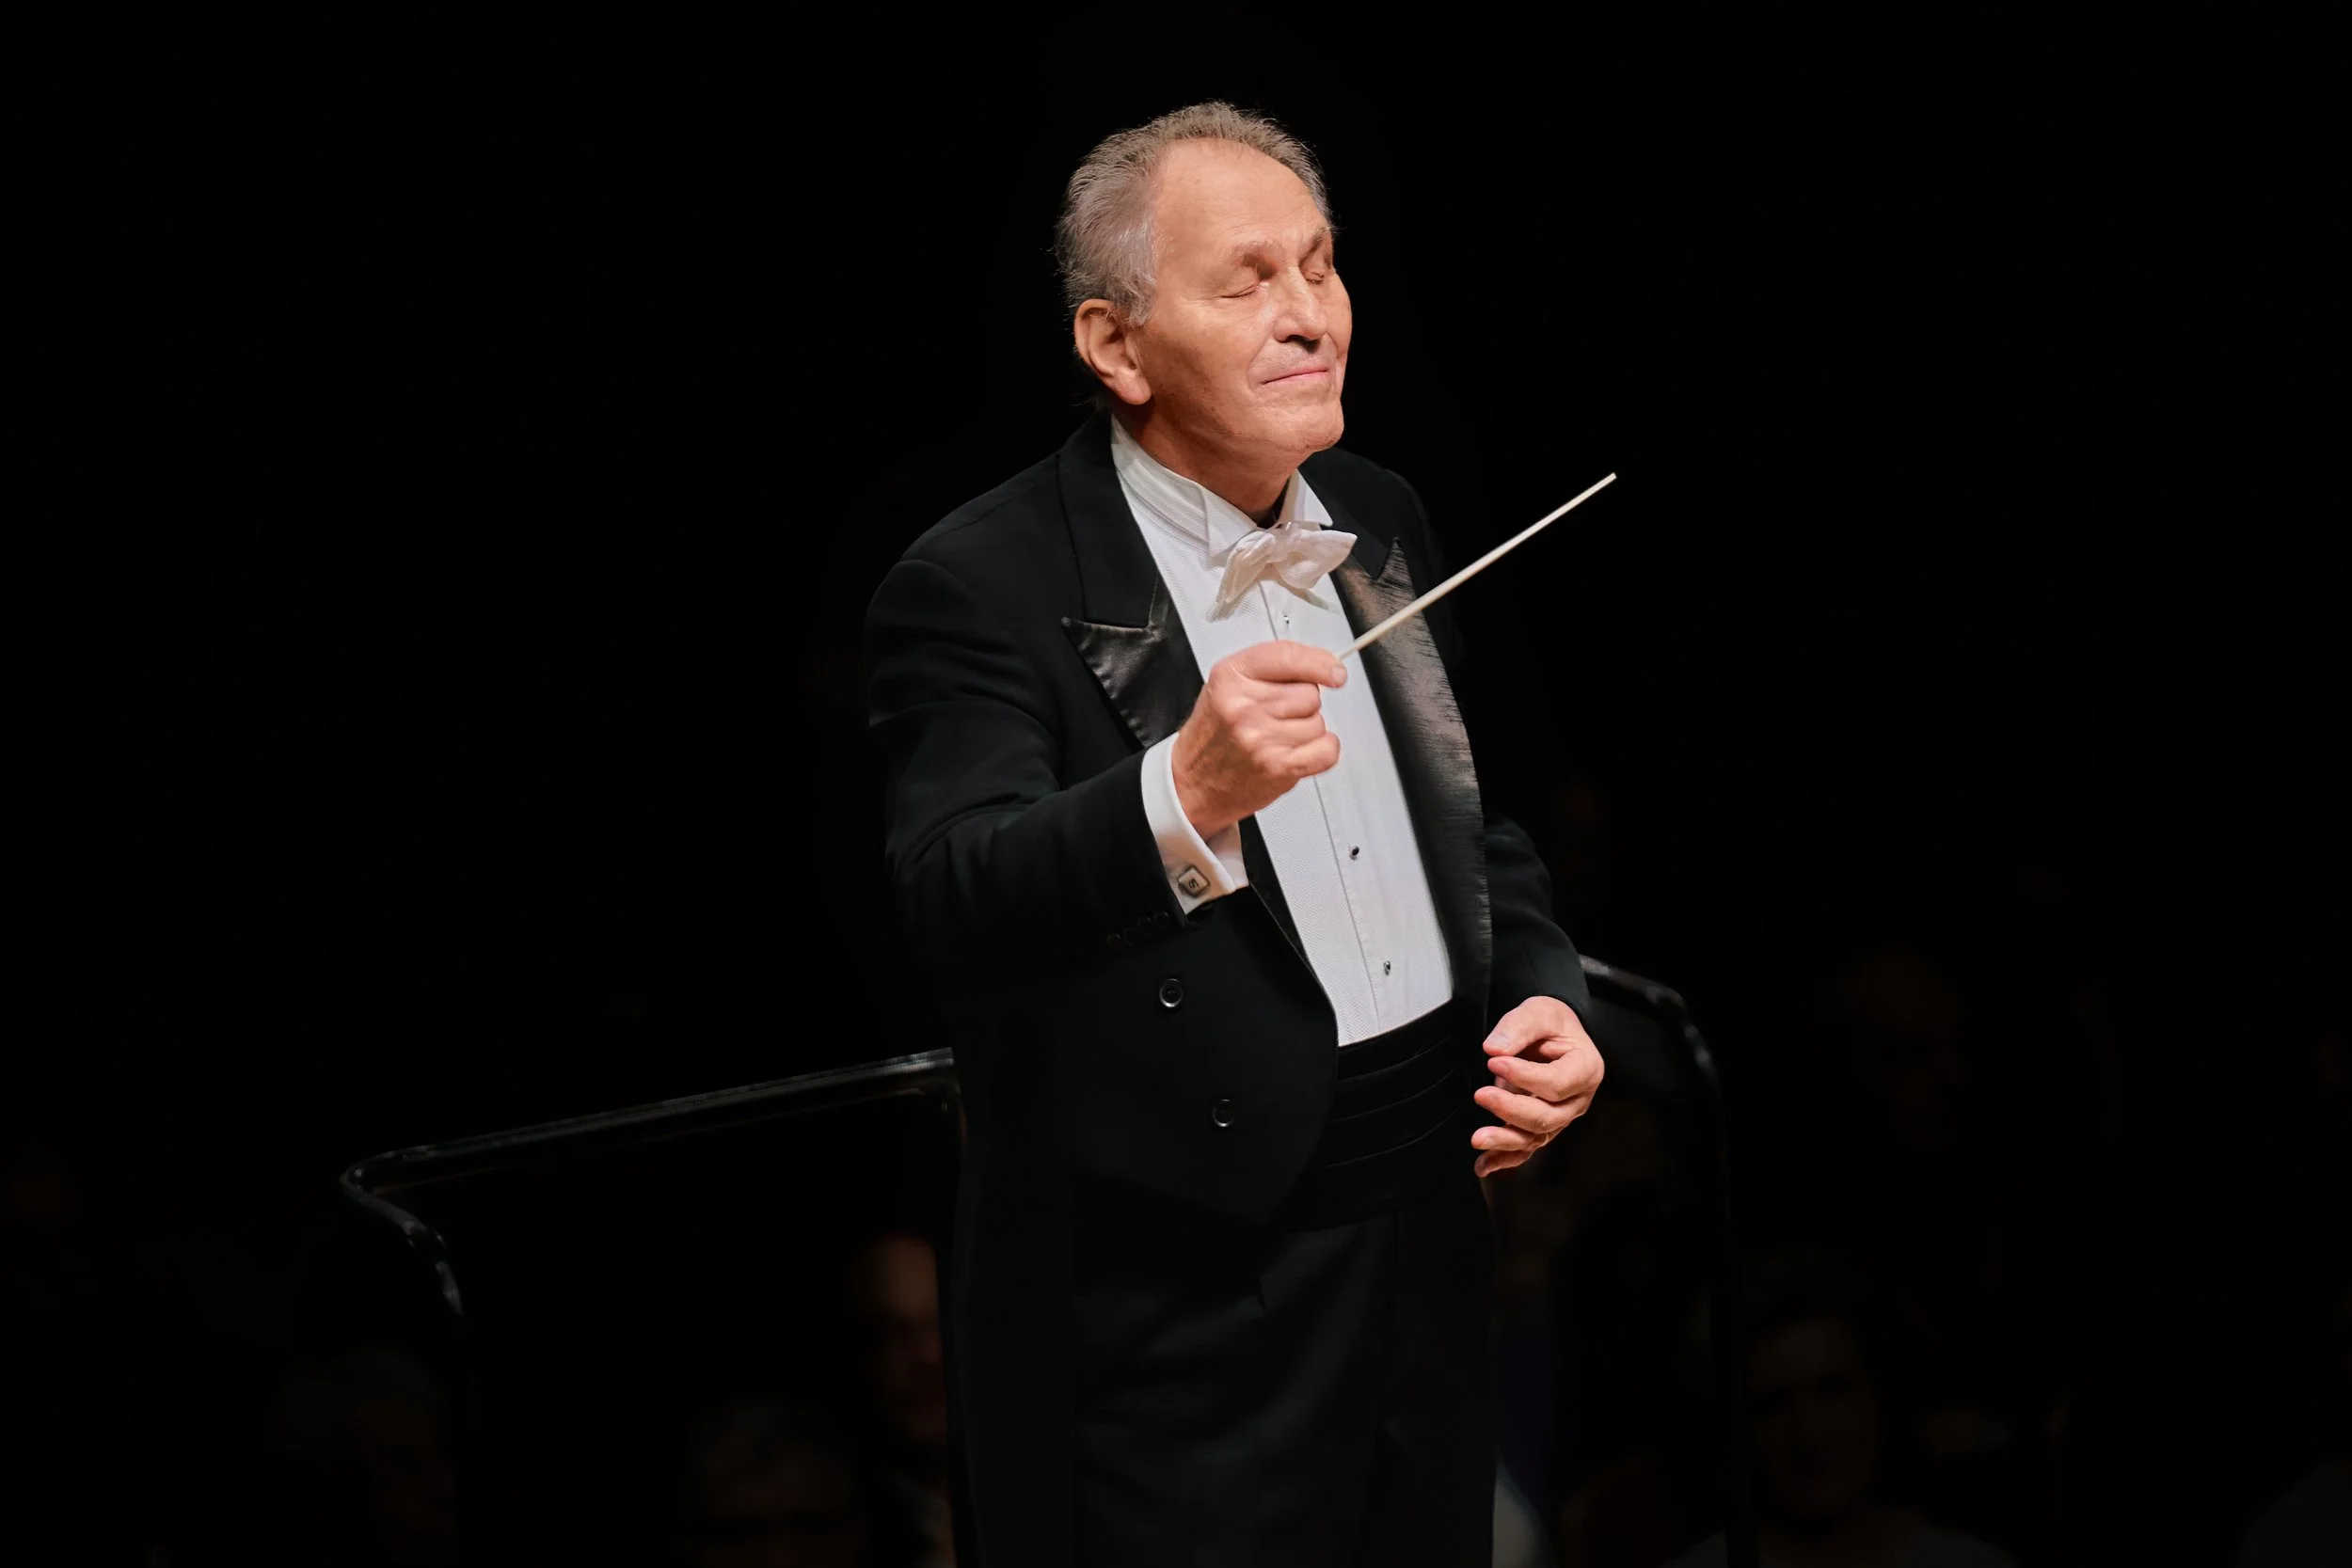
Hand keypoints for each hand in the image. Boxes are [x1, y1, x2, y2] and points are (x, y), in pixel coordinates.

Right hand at [1170, 640, 1345, 839]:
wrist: (1191, 781)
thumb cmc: (1213, 733)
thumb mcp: (1227, 685)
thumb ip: (1270, 669)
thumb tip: (1322, 666)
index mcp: (1231, 678)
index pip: (1288, 657)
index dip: (1320, 663)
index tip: (1334, 671)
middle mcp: (1244, 707)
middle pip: (1310, 692)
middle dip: (1303, 702)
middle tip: (1279, 714)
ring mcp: (1261, 739)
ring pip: (1319, 721)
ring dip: (1308, 729)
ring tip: (1279, 736)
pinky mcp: (1278, 767)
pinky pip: (1327, 750)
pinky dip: (1322, 750)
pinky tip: (1299, 750)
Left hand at [1471, 996, 1603, 1176]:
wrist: (1552, 1034)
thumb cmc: (1551, 1023)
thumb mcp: (1539, 1011)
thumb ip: (1518, 1027)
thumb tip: (1495, 1049)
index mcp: (1585, 1069)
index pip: (1555, 1083)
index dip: (1524, 1076)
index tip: (1494, 1062)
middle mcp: (1577, 1099)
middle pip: (1547, 1117)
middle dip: (1511, 1110)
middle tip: (1481, 1095)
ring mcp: (1560, 1117)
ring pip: (1535, 1138)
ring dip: (1505, 1141)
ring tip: (1478, 1138)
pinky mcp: (1542, 1127)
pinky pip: (1525, 1149)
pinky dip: (1503, 1159)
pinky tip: (1482, 1165)